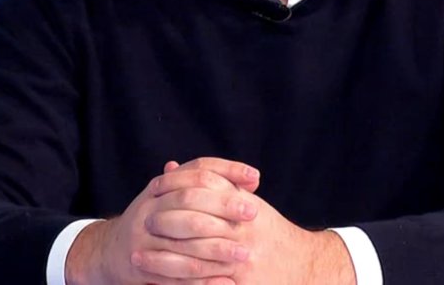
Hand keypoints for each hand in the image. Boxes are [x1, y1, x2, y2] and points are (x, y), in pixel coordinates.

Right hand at [65, 157, 260, 284]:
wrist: (110, 252)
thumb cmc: (154, 222)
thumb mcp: (173, 198)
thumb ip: (209, 188)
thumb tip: (252, 177)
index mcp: (161, 187)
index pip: (197, 169)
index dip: (227, 170)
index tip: (255, 177)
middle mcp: (150, 206)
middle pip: (190, 199)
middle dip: (224, 205)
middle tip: (254, 212)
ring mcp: (143, 236)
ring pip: (184, 240)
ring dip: (217, 248)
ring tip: (244, 253)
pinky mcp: (141, 264)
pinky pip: (176, 273)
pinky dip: (202, 279)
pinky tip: (227, 282)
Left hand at [135, 158, 355, 284]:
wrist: (304, 267)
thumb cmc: (269, 234)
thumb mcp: (247, 205)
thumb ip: (213, 185)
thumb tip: (169, 169)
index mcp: (245, 207)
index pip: (205, 191)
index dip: (176, 192)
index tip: (153, 194)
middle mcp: (244, 231)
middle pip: (196, 222)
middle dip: (166, 224)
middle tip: (143, 225)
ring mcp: (243, 260)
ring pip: (195, 257)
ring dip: (164, 259)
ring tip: (139, 259)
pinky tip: (159, 284)